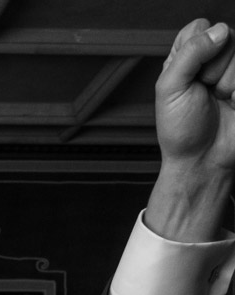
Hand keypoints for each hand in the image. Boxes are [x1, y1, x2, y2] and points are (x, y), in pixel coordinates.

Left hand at [157, 19, 234, 169]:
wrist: (202, 162)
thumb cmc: (181, 131)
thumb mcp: (170, 89)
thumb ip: (189, 54)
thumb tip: (219, 31)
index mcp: (189, 57)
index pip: (200, 27)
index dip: (196, 48)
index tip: (190, 75)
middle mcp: (214, 59)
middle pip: (226, 35)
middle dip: (213, 68)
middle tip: (206, 92)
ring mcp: (234, 71)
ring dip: (229, 81)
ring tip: (220, 100)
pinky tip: (233, 103)